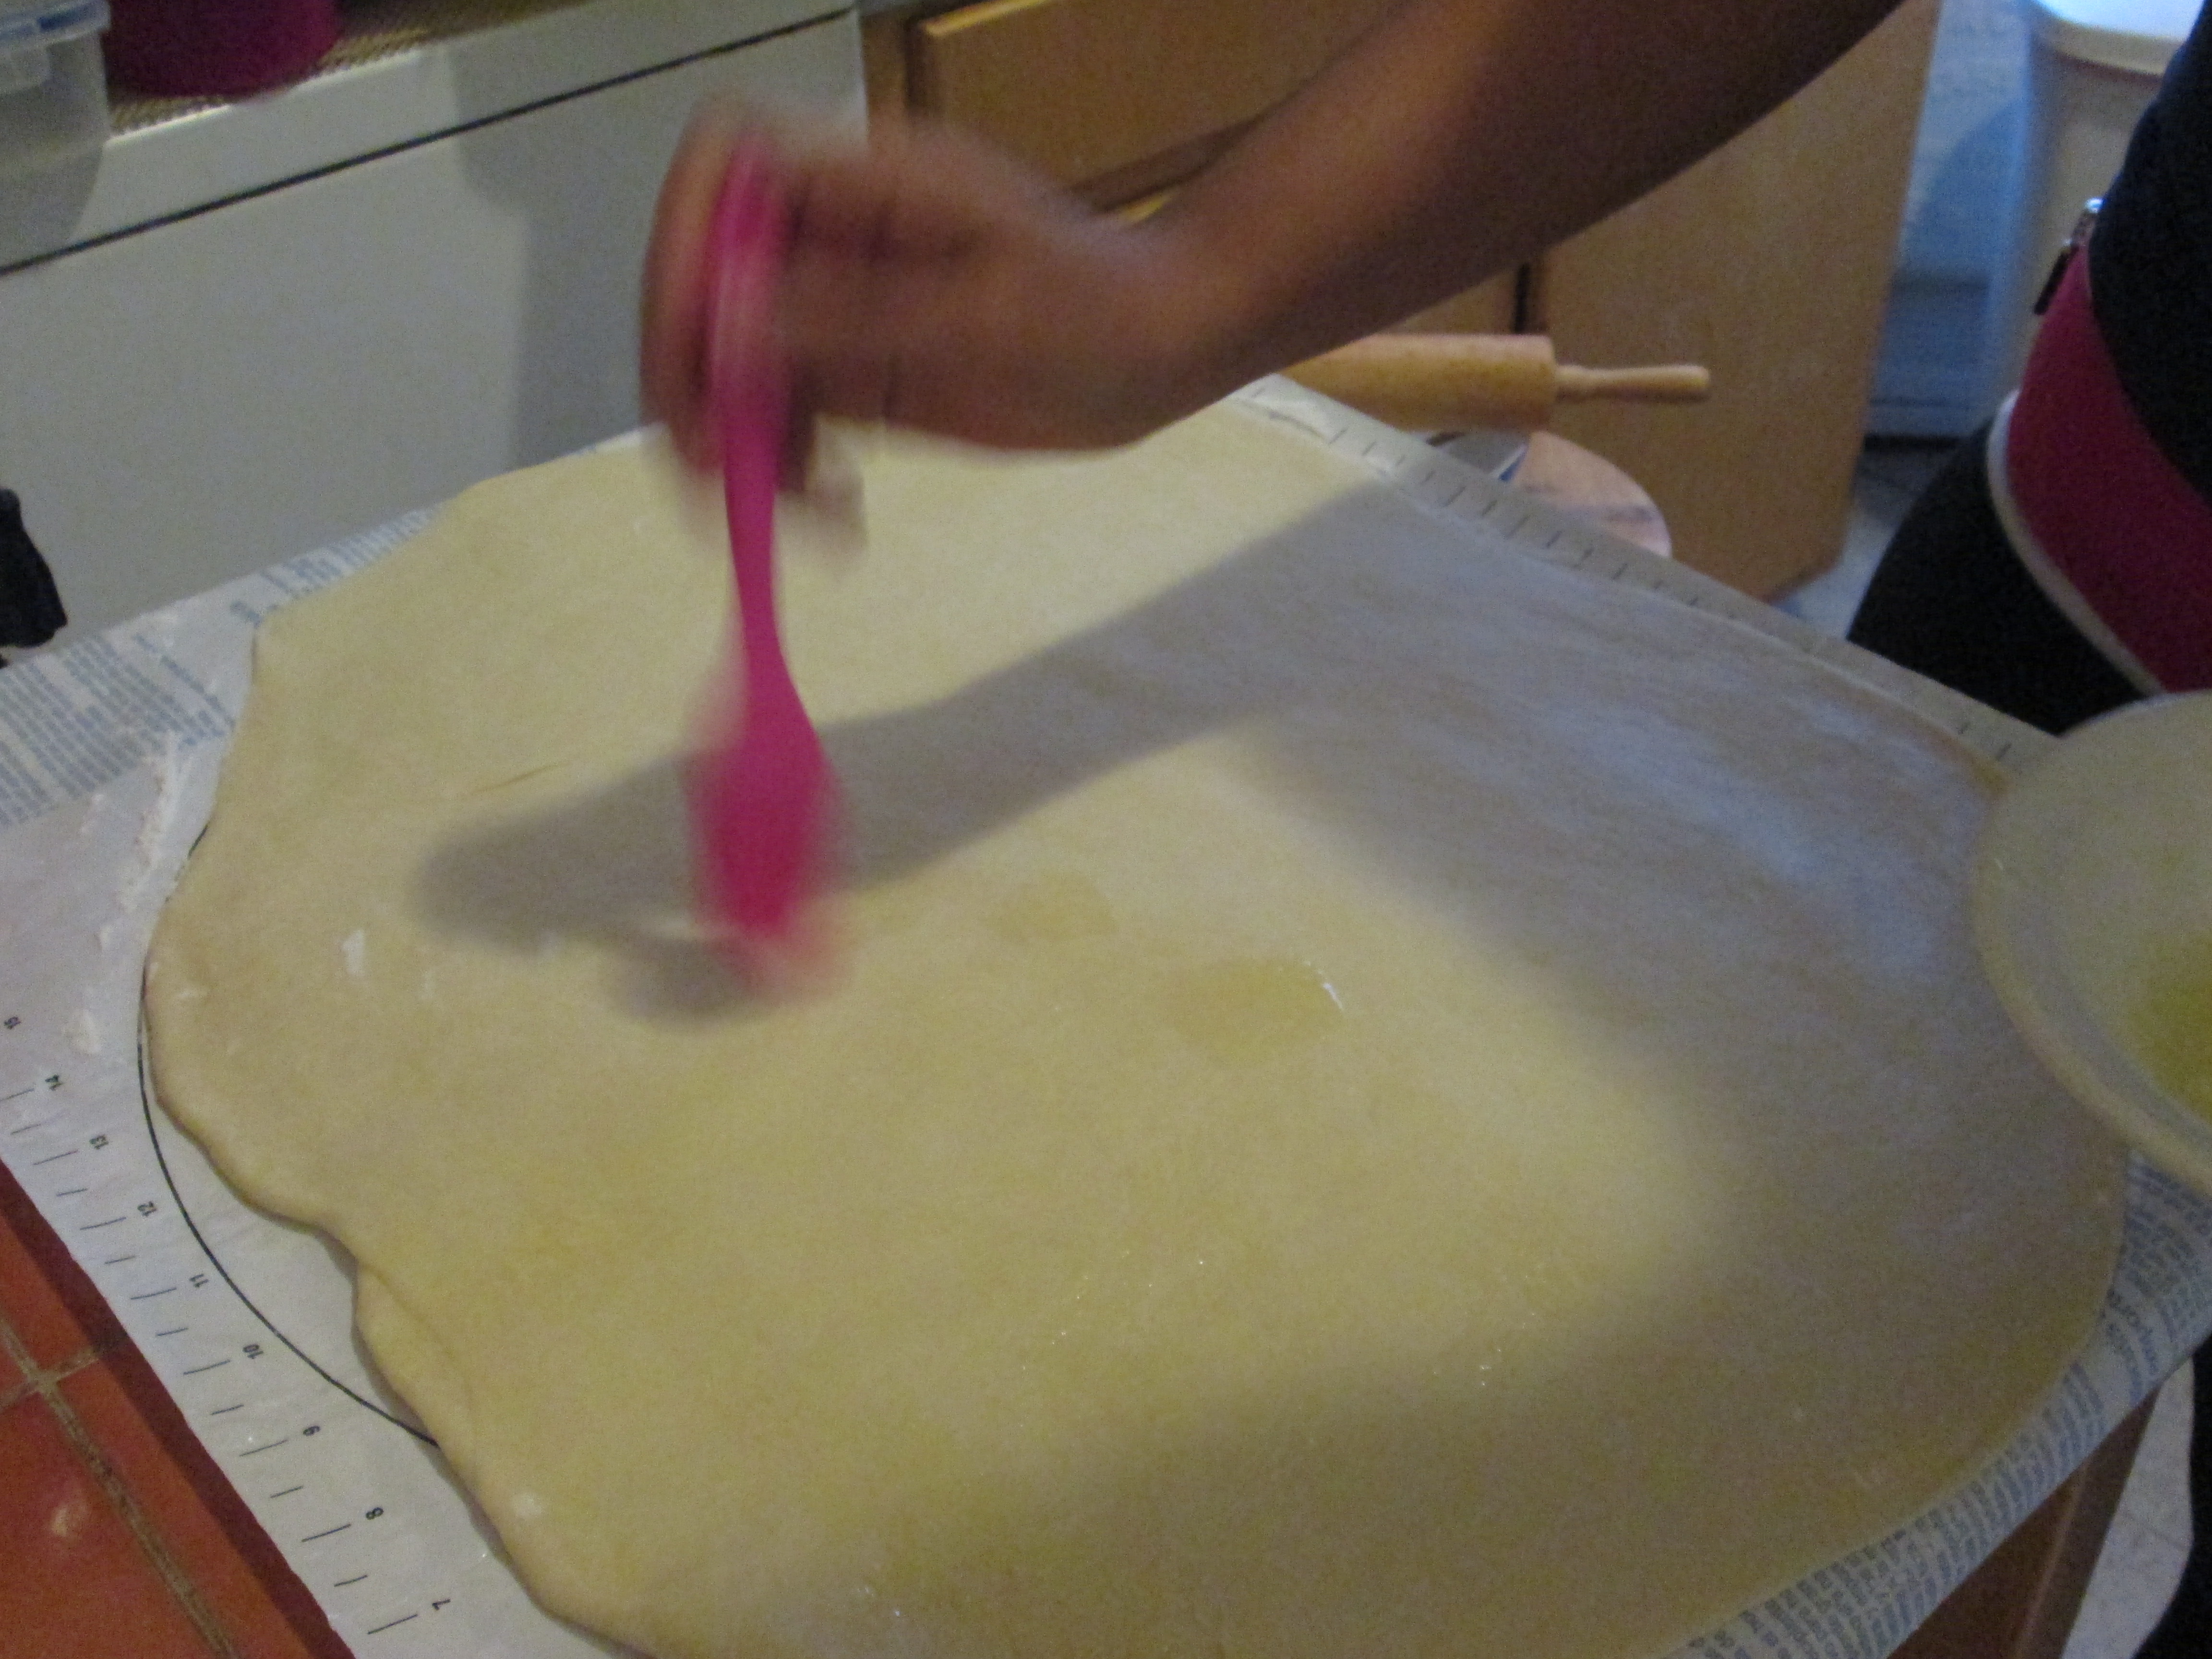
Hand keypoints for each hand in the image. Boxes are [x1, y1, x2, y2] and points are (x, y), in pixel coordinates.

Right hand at [641, 104, 1228, 475]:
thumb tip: (734, 323)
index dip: (683, 246)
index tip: (693, 347)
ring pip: (737, 363)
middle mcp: (835, 235)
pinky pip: (788, 417)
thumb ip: (857, 316)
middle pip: (708, 280)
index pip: (726, 170)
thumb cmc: (1099, 310)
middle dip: (695, 373)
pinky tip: (830, 516)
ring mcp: (842, 304)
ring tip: (799, 510)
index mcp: (864, 183)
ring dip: (740, 441)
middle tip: (713, 468)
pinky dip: (787, 470)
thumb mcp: (982, 315)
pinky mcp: (860, 371)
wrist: (1167, 347)